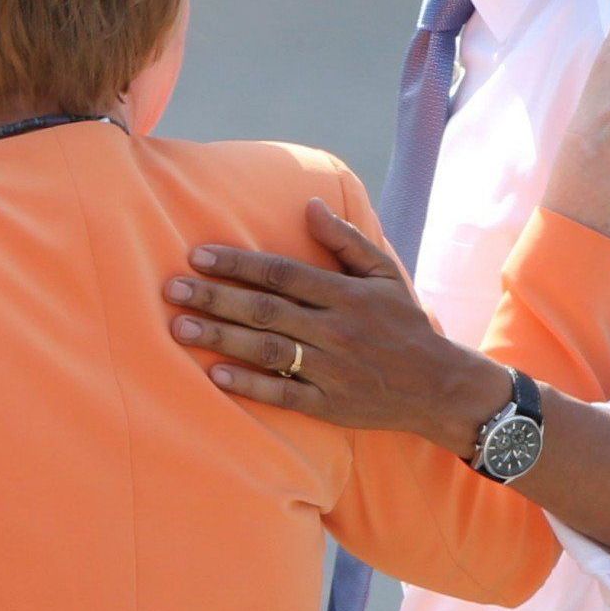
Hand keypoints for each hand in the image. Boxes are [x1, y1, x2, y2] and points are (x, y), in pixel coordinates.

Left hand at [164, 199, 511, 454]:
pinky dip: (250, 385)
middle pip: (265, 310)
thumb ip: (346, 240)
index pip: (282, 274)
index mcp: (346, 296)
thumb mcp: (385, 275)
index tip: (198, 255)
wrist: (438, 387)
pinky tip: (216, 374)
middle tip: (172, 289)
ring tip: (180, 327)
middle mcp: (335, 331)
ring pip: (268, 350)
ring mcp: (331, 370)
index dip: (239, 264)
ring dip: (221, 338)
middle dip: (216, 298)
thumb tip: (309, 205)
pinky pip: (284, 394)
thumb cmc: (406, 324)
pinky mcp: (329, 405)